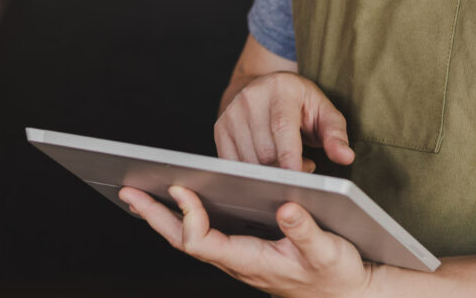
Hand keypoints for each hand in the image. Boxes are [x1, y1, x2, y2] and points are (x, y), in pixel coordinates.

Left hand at [119, 185, 372, 297]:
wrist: (346, 294)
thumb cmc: (336, 275)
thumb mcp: (327, 252)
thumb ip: (305, 232)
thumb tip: (286, 208)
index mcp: (250, 260)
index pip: (203, 242)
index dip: (187, 216)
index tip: (180, 189)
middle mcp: (237, 260)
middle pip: (184, 240)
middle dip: (154, 216)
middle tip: (129, 192)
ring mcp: (237, 257)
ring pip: (190, 238)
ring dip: (163, 217)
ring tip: (140, 194)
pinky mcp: (243, 250)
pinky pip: (204, 235)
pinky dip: (184, 218)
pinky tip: (178, 203)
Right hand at [215, 71, 354, 171]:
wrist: (264, 87)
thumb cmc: (299, 103)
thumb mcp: (324, 111)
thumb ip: (336, 134)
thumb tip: (346, 157)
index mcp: (281, 89)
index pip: (282, 127)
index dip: (289, 155)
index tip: (296, 178)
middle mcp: (251, 98)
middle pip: (265, 150)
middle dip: (285, 169)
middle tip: (304, 165)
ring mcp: (231, 113)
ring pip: (248, 161)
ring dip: (269, 172)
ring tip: (286, 161)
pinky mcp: (219, 128)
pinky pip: (233, 163)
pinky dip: (250, 173)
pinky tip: (266, 163)